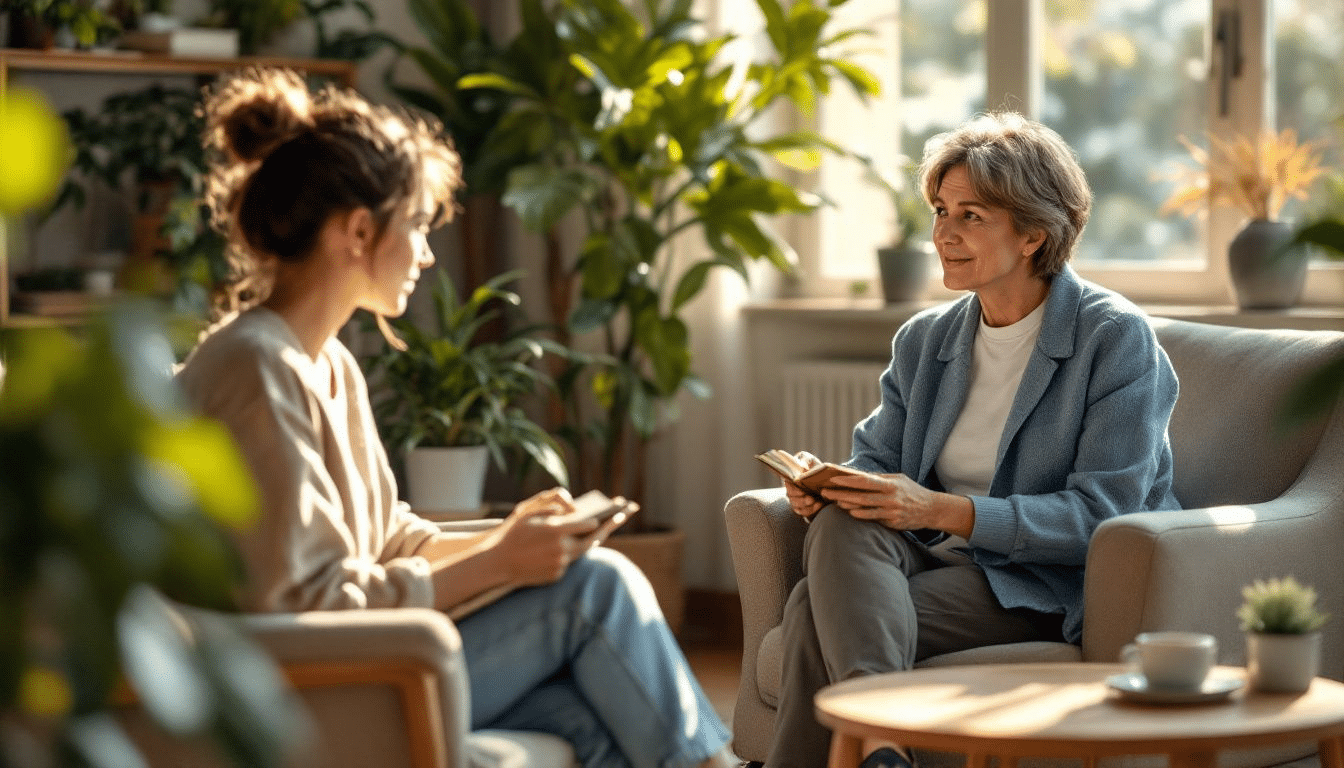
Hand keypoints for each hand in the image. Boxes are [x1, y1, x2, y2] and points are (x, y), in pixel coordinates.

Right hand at [488, 488, 598, 585]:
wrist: (499, 562)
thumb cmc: (513, 534)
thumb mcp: (529, 514)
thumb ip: (553, 509)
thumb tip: (573, 511)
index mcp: (556, 531)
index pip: (587, 525)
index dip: (596, 521)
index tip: (600, 519)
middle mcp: (561, 549)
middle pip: (590, 542)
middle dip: (604, 533)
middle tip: (613, 526)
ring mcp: (559, 564)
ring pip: (579, 554)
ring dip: (586, 545)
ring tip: (595, 537)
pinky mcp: (555, 575)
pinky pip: (567, 564)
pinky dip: (567, 556)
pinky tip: (565, 550)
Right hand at [784, 451, 824, 518]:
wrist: (825, 478)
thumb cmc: (814, 467)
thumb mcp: (809, 460)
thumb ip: (804, 460)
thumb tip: (801, 467)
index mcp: (790, 479)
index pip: (788, 486)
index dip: (794, 490)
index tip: (802, 491)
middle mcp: (791, 492)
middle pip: (792, 499)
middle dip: (802, 500)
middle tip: (811, 498)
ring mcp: (797, 501)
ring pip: (798, 508)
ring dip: (808, 506)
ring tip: (818, 502)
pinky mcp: (805, 509)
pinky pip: (805, 513)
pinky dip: (813, 511)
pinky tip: (821, 505)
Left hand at [822, 472, 973, 537]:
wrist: (931, 509)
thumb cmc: (911, 491)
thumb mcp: (898, 480)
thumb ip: (879, 478)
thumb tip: (857, 476)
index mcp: (890, 484)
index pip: (864, 481)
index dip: (847, 480)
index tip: (832, 478)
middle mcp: (890, 498)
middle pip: (861, 496)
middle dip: (841, 493)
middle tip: (825, 492)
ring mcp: (891, 511)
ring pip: (865, 509)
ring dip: (848, 505)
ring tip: (834, 502)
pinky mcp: (893, 522)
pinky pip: (874, 519)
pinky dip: (861, 515)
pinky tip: (850, 513)